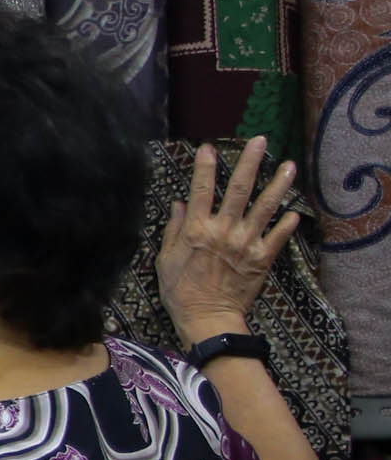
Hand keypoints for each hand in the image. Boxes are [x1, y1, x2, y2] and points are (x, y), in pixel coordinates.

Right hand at [159, 138, 302, 342]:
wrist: (207, 318)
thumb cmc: (180, 290)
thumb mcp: (165, 259)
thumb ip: (174, 229)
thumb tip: (181, 204)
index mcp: (196, 229)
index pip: (201, 190)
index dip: (205, 167)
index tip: (209, 147)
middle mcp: (223, 231)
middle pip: (239, 190)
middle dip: (250, 163)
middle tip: (261, 141)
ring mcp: (246, 243)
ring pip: (265, 207)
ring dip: (278, 184)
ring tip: (289, 166)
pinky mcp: (262, 258)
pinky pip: (278, 236)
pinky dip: (287, 223)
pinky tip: (294, 212)